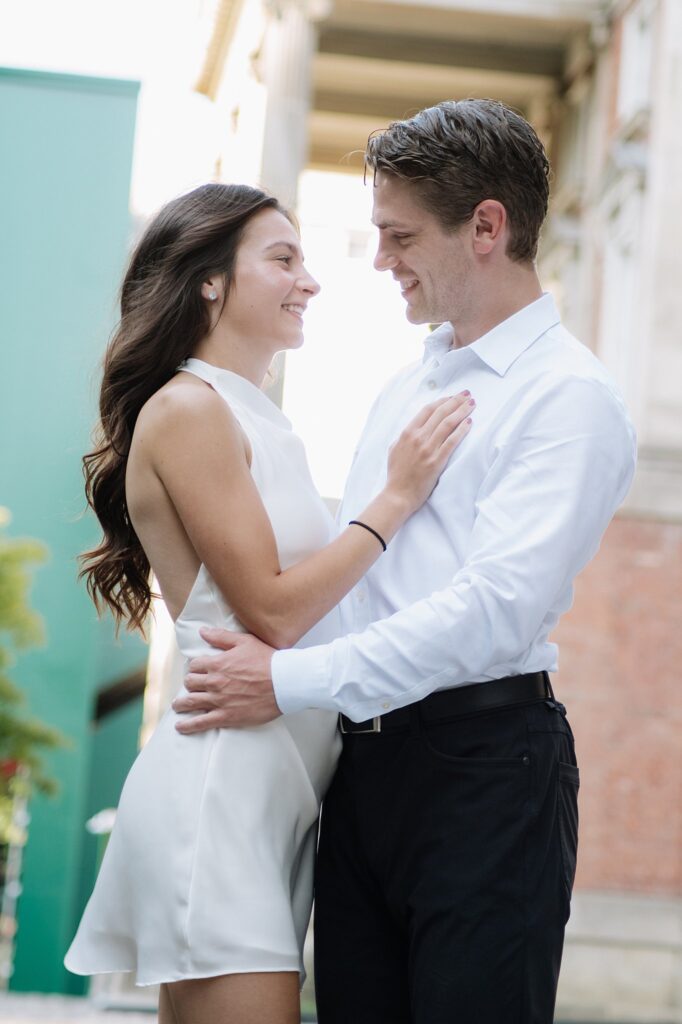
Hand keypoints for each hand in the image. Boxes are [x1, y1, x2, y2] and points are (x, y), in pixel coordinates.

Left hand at [172, 629, 280, 732]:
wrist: (284, 682)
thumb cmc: (267, 660)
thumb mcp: (244, 641)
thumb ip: (221, 637)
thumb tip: (202, 632)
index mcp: (217, 663)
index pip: (195, 665)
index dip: (196, 667)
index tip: (198, 670)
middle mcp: (214, 682)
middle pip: (190, 683)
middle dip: (189, 683)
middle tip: (191, 686)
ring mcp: (219, 700)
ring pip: (191, 702)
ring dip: (181, 704)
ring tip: (178, 706)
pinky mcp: (227, 716)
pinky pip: (201, 723)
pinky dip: (188, 725)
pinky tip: (181, 727)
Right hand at [386, 392, 473, 512]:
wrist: (398, 494)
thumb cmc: (396, 474)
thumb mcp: (394, 449)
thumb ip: (404, 437)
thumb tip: (413, 429)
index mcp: (407, 433)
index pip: (427, 410)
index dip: (442, 401)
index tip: (452, 397)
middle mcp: (417, 438)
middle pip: (440, 413)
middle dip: (455, 401)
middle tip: (467, 395)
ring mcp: (427, 449)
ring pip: (448, 424)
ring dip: (462, 411)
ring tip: (472, 404)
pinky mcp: (436, 461)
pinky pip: (452, 441)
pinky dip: (462, 430)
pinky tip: (469, 423)